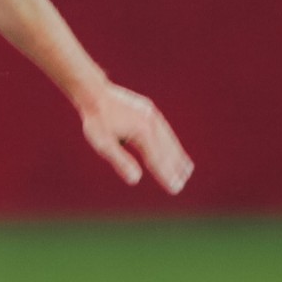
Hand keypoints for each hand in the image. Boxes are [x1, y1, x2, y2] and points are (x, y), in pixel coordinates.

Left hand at [78, 83, 193, 194]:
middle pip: (167, 150)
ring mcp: (153, 115)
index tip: (175, 189)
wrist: (95, 92)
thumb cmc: (97, 120)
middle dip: (175, 169)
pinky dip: (172, 142)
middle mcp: (152, 123)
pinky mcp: (150, 110)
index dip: (166, 176)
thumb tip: (136, 180)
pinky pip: (165, 130)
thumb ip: (121, 161)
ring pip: (170, 140)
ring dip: (178, 156)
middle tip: (182, 184)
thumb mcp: (104, 144)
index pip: (157, 160)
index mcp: (142, 132)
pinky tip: (175, 148)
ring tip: (187, 169)